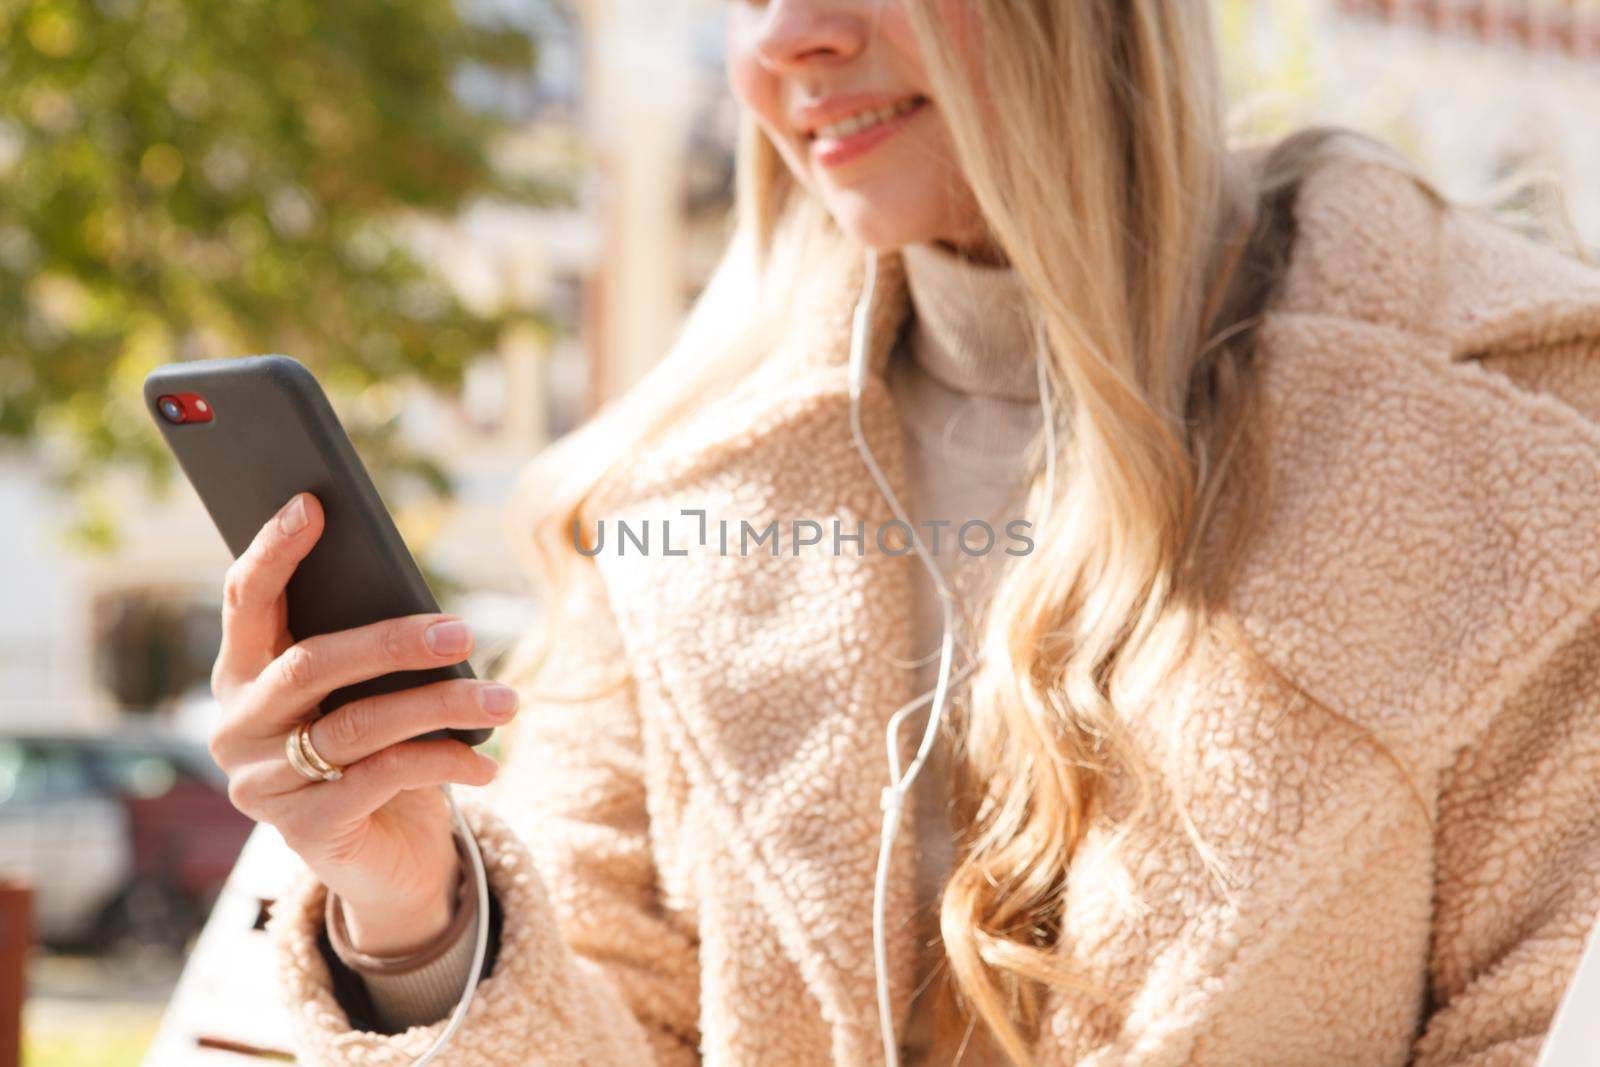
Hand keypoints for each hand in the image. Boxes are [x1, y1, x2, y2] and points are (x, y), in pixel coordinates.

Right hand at [207, 492, 517, 953]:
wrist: (384, 858)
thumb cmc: (378, 751)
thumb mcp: (368, 693)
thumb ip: (369, 651)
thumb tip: (426, 609)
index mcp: (243, 674)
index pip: (245, 600)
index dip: (274, 550)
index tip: (314, 503)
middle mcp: (236, 726)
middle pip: (312, 663)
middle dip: (394, 640)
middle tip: (463, 629)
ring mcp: (262, 783)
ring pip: (360, 724)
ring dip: (443, 704)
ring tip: (505, 698)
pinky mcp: (305, 830)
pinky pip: (385, 776)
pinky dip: (446, 761)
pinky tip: (486, 759)